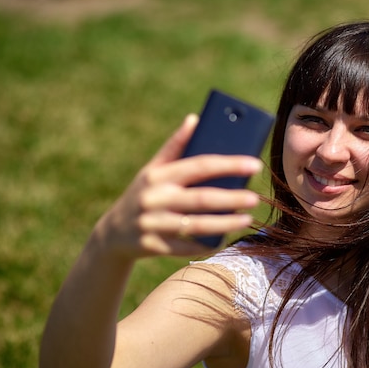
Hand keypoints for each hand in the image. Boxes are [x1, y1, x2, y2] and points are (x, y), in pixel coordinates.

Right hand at [96, 114, 262, 259]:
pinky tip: (225, 239)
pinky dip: (206, 244)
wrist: (113, 233)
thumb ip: (175, 146)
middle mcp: (155, 198)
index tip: (255, 164)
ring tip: (247, 219)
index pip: (200, 165)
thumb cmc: (144, 193)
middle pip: (201, 198)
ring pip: (196, 226)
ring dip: (225, 223)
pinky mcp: (153, 246)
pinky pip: (186, 247)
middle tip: (255, 197)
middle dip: (231, 198)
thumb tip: (195, 119)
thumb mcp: (153, 169)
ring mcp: (152, 224)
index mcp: (158, 175)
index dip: (229, 164)